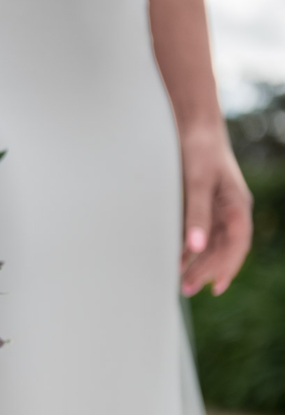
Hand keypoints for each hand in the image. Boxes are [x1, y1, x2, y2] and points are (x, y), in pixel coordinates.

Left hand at [180, 126, 252, 296]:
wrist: (191, 124)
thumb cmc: (198, 150)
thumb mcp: (197, 182)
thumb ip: (196, 215)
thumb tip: (195, 249)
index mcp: (236, 205)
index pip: (236, 244)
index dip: (227, 267)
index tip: (215, 287)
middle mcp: (229, 209)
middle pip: (222, 247)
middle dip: (207, 270)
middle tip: (186, 289)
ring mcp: (216, 207)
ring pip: (211, 242)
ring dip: (198, 262)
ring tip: (181, 282)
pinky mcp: (201, 203)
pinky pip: (200, 232)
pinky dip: (190, 248)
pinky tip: (177, 260)